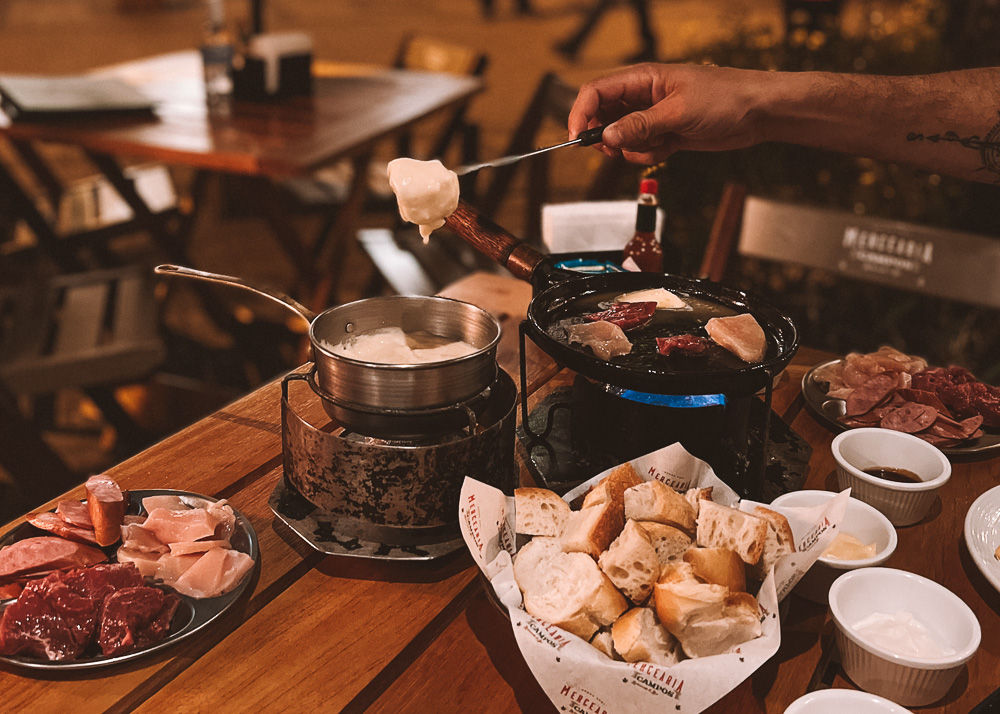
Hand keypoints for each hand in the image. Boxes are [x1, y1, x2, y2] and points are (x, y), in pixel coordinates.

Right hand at [568, 63, 773, 164]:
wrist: (757, 112)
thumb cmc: (725, 97)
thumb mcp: (678, 112)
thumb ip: (639, 125)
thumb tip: (607, 135)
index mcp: (643, 78)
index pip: (596, 91)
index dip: (580, 113)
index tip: (577, 137)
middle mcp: (643, 96)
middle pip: (603, 116)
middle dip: (605, 136)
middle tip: (615, 148)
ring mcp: (653, 116)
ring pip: (621, 136)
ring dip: (631, 148)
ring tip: (656, 144)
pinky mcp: (664, 134)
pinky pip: (640, 149)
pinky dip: (648, 155)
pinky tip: (669, 148)